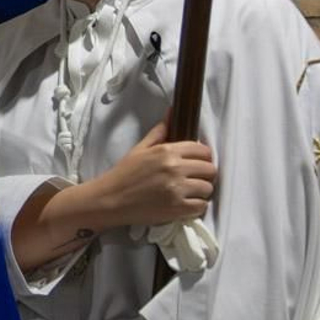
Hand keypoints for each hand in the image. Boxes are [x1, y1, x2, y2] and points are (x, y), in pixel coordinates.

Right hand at [92, 120, 215, 229]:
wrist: (109, 199)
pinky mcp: (177, 208)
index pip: (203, 151)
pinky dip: (196, 206)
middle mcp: (175, 168)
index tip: (196, 162)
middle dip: (204, 174)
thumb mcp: (139, 149)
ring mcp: (177, 189)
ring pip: (208, 188)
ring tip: (187, 192)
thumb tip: (173, 111)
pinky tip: (184, 203)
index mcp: (166, 151)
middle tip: (192, 178)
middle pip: (210, 169)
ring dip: (200, 191)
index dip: (203, 157)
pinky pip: (202, 206)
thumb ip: (159, 132)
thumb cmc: (124, 174)